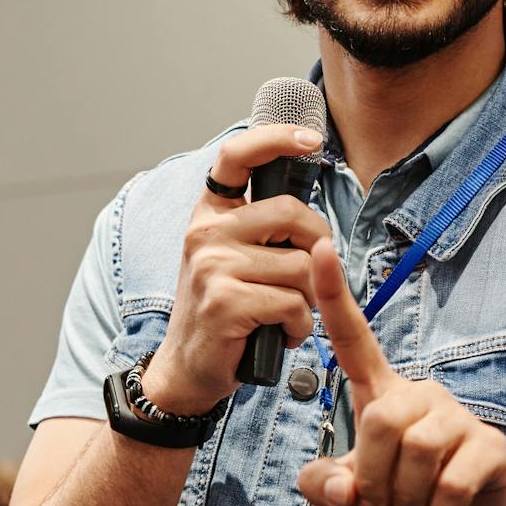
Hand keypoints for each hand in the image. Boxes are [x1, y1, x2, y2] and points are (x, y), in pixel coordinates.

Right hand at [140, 122, 329, 415]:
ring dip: (308, 299)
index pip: (236, 156)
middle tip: (310, 276)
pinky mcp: (225, 301)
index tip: (312, 141)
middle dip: (318, 246)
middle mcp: (205, 232)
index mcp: (210, 213)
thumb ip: (263, 231)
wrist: (187, 368)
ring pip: (302, 267)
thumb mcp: (233, 259)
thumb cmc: (223, 311)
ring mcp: (212, 265)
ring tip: (285, 314)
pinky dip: (299, 326)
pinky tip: (280, 334)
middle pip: (291, 214)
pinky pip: (294, 304)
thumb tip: (317, 223)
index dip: (276, 138)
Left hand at [295, 238, 505, 505]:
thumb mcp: (354, 497)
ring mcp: (457, 416)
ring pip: (415, 451)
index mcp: (381, 394)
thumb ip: (327, 489)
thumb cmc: (406, 495)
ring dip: (404, 502)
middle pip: (380, 420)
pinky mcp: (490, 446)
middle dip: (372, 477)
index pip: (353, 339)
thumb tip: (339, 490)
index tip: (317, 248)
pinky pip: (450, 484)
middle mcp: (419, 394)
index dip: (334, 295)